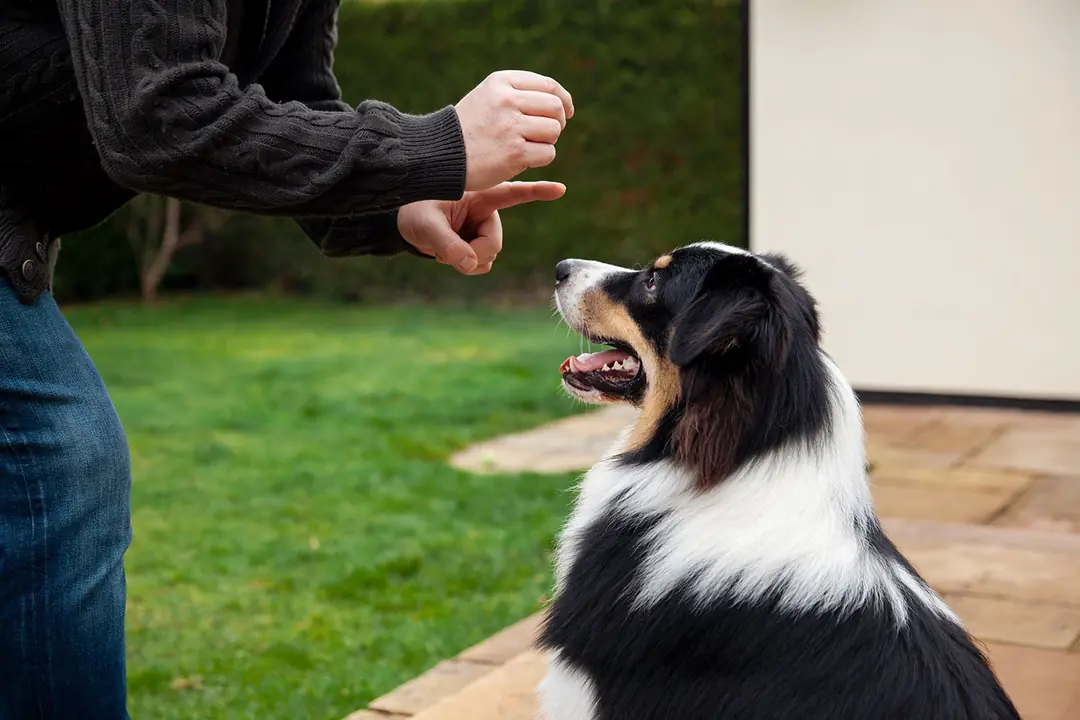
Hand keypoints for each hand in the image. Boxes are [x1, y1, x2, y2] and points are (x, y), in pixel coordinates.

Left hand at [398, 181, 565, 274]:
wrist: (402, 223)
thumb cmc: (412, 211)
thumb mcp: (425, 225)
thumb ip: (447, 245)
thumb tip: (469, 264)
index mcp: (479, 194)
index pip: (513, 192)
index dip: (537, 191)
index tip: (561, 189)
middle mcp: (485, 211)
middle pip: (494, 243)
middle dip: (474, 254)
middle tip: (447, 254)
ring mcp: (481, 229)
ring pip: (488, 256)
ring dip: (467, 260)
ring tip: (442, 249)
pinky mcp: (475, 243)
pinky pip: (481, 263)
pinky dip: (465, 265)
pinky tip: (447, 255)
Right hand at [455, 71, 573, 191]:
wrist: (441, 154)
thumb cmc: (469, 128)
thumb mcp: (488, 97)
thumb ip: (519, 93)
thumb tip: (562, 103)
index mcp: (501, 82)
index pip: (548, 85)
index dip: (563, 100)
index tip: (566, 112)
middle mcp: (506, 100)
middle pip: (555, 107)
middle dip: (558, 122)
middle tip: (547, 133)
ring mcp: (510, 126)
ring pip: (554, 130)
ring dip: (547, 142)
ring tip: (528, 146)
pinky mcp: (514, 153)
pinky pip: (548, 153)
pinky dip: (541, 158)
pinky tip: (523, 159)